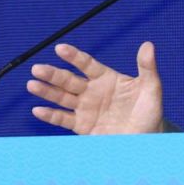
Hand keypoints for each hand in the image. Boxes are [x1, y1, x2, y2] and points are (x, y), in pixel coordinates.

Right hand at [27, 41, 163, 134]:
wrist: (147, 139)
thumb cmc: (150, 112)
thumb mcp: (152, 89)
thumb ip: (147, 68)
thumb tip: (148, 45)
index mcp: (107, 78)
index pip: (87, 64)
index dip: (74, 56)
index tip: (60, 49)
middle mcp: (93, 91)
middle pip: (69, 80)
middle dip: (53, 74)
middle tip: (38, 68)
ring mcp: (86, 108)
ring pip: (62, 98)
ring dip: (47, 91)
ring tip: (32, 85)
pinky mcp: (83, 126)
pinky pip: (63, 119)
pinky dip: (51, 116)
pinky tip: (38, 110)